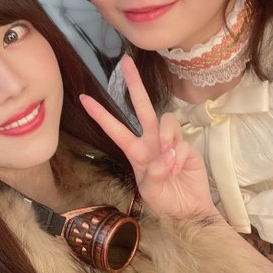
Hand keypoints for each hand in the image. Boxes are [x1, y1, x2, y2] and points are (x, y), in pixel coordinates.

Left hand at [80, 55, 215, 218]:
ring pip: (166, 120)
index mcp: (135, 151)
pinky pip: (181, 142)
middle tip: (126, 62)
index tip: (83, 98)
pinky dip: (178, 156)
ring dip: (166, 138)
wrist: (189, 209)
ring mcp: (170, 141)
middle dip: (134, 84)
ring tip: (168, 160)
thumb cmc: (165, 201)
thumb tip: (164, 156)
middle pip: (142, 107)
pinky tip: (178, 168)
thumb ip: (154, 175)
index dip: (100, 114)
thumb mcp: (151, 192)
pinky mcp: (187, 145)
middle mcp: (151, 141)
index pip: (115, 129)